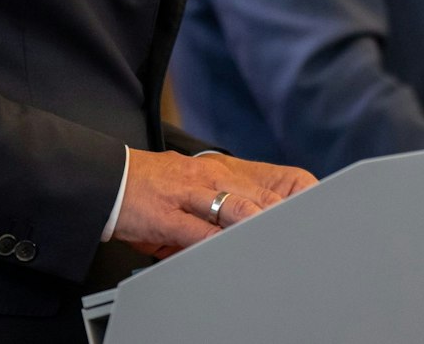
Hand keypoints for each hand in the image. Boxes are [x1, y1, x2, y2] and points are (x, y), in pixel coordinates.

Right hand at [112, 149, 317, 256]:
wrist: (104, 179)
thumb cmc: (149, 186)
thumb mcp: (193, 185)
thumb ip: (225, 204)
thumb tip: (257, 223)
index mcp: (219, 171)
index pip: (270, 183)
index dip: (298, 201)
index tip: (319, 220)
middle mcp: (209, 178)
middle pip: (259, 196)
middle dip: (287, 217)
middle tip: (311, 236)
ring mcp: (188, 194)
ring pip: (234, 208)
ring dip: (261, 225)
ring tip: (283, 243)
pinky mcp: (165, 215)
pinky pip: (196, 230)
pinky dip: (217, 243)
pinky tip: (232, 252)